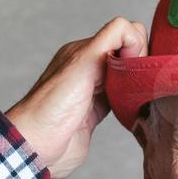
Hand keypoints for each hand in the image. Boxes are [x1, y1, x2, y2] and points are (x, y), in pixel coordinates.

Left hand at [4, 17, 148, 178]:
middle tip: (134, 82)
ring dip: (136, 81)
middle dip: (138, 62)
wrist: (39, 146)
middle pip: (128, 52)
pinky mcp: (97, 112)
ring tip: (136, 94)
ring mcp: (94, 90)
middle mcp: (88, 67)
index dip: (135, 44)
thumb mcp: (83, 62)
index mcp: (83, 50)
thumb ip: (110, 39)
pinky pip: (123, 98)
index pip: (123, 32)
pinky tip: (133, 106)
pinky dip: (132, 99)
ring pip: (127, 75)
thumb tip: (135, 33)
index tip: (132, 65)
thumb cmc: (54, 105)